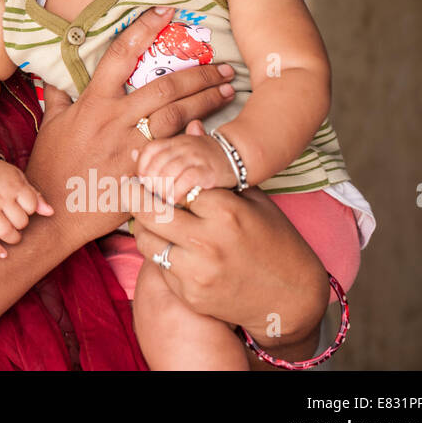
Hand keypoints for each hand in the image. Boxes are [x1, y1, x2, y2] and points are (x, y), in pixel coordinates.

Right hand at [0, 159, 50, 258]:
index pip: (31, 206)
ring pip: (4, 231)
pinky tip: (3, 254)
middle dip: (22, 224)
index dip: (31, 210)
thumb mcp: (19, 178)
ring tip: (13, 235)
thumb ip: (35, 195)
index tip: (24, 208)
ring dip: (13, 238)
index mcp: (13, 186)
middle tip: (16, 220)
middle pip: (20, 221)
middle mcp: (0, 197)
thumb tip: (50, 213)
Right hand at [24, 6, 236, 239]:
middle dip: (197, 73)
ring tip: (228, 91)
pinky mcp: (142, 173)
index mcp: (92, 102)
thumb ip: (58, 96)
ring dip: (207, 101)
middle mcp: (113, 119)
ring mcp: (130, 147)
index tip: (165, 11)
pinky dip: (197, 138)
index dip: (144, 28)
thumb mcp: (51, 126)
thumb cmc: (51, 167)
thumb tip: (52, 72)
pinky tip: (216, 131)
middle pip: (164, 86)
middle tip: (222, 65)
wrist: (54, 211)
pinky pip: (176, 151)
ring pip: (177, 116)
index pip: (120, 54)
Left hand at [128, 181, 327, 349]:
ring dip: (143, 226)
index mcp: (225, 211)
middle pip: (149, 211)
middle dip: (134, 196)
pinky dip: (159, 252)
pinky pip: (158, 266)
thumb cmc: (274, 240)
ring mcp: (198, 271)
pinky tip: (167, 244)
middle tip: (129, 187)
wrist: (292, 296)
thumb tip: (191, 126)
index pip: (171, 184)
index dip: (155, 177)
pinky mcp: (191, 294)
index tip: (145, 172)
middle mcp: (208, 241)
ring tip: (148, 217)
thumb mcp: (252, 198)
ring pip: (145, 240)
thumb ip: (215, 166)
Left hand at [135, 120, 236, 201]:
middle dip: (150, 183)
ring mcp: (195, 157)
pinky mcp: (207, 170)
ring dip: (162, 190)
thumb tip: (133, 153)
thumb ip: (159, 153)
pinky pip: (186, 180)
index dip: (141, 168)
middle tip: (149, 197)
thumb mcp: (181, 150)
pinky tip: (175, 201)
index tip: (141, 183)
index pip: (149, 151)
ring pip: (168, 173)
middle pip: (156, 164)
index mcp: (173, 141)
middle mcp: (183, 146)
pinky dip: (177, 192)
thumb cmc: (206, 158)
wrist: (240, 154)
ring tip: (161, 202)